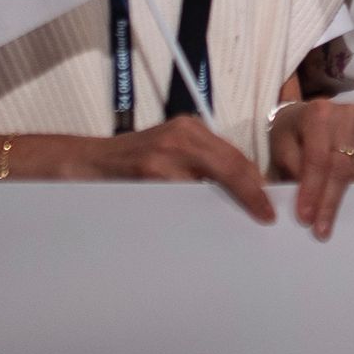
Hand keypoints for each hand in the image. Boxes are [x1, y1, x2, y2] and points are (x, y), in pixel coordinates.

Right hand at [67, 115, 274, 222]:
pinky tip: (204, 224)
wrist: (86, 162)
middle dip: (251, 192)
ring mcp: (166, 151)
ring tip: (242, 218)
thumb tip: (241, 189)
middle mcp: (182, 134)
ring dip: (230, 202)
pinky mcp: (150, 171)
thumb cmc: (131, 164)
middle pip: (233, 164)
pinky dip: (197, 212)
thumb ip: (201, 164)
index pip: (236, 156)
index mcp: (191, 129)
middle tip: (263, 214)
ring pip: (214, 179)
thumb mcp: (171, 152)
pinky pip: (184, 197)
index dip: (255, 182)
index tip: (267, 203)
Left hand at [265, 98, 353, 237]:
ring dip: (340, 197)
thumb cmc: (291, 131)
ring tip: (326, 219)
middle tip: (320, 228)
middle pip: (341, 167)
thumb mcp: (282, 147)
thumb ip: (294, 169)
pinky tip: (336, 196)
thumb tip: (309, 201)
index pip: (318, 158)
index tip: (306, 217)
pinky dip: (351, 187)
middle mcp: (347, 115)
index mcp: (319, 113)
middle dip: (329, 201)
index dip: (313, 190)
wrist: (307, 114)